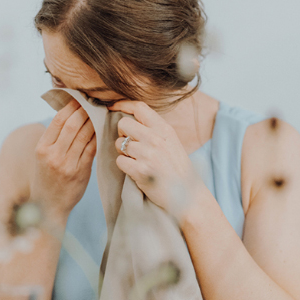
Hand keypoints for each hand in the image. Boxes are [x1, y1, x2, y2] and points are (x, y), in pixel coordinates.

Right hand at [30, 98, 96, 224]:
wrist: (48, 207)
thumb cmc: (46, 180)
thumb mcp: (42, 158)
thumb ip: (53, 140)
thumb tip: (69, 116)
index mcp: (41, 148)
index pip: (57, 121)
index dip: (70, 107)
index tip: (79, 99)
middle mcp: (53, 155)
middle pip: (72, 125)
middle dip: (84, 110)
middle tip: (94, 101)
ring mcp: (67, 164)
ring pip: (84, 135)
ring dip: (95, 121)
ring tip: (102, 112)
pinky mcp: (80, 172)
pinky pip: (92, 149)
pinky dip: (99, 137)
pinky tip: (104, 129)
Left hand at [109, 100, 203, 218]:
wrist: (188, 195)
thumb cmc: (177, 169)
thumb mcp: (171, 142)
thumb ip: (153, 130)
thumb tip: (128, 119)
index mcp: (165, 129)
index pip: (139, 107)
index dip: (122, 104)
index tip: (112, 106)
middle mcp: (157, 139)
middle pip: (123, 124)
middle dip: (122, 134)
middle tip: (131, 145)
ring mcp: (149, 155)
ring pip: (119, 144)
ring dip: (123, 153)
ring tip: (138, 161)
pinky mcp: (141, 171)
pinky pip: (119, 161)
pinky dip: (124, 166)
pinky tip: (136, 171)